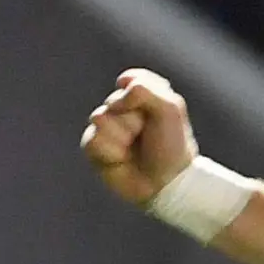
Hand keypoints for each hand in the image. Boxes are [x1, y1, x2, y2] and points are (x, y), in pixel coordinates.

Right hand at [79, 69, 198, 207]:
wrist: (164, 183)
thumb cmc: (171, 146)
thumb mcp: (170, 107)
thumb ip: (144, 89)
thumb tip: (111, 101)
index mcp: (143, 95)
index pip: (128, 81)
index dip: (138, 96)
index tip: (153, 113)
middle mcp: (123, 109)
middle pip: (113, 101)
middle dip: (131, 120)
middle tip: (145, 136)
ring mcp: (107, 129)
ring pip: (99, 118)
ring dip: (120, 136)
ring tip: (132, 149)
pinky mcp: (95, 149)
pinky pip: (91, 140)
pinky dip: (109, 152)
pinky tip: (120, 160)